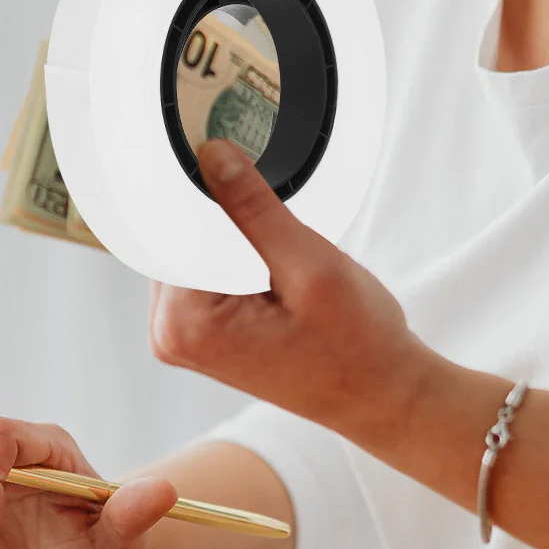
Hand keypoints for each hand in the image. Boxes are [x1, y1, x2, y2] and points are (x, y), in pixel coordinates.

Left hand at [149, 140, 430, 442]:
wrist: (380, 393)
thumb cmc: (356, 343)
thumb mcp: (311, 265)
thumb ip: (254, 210)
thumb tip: (210, 154)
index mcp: (185, 324)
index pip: (168, 227)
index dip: (202, 191)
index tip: (233, 163)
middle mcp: (169, 333)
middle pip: (174, 238)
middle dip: (220, 217)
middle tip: (273, 219)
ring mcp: (182, 335)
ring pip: (191, 250)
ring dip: (231, 236)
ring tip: (279, 250)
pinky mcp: (200, 331)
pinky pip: (204, 270)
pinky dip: (235, 254)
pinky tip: (270, 261)